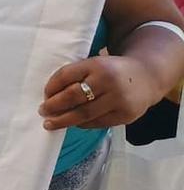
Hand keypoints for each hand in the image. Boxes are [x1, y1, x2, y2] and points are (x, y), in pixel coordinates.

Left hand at [40, 55, 162, 129]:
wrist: (147, 77)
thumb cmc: (112, 71)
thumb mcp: (95, 64)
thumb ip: (77, 75)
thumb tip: (50, 95)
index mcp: (96, 65)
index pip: (66, 76)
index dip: (51, 87)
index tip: (43, 95)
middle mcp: (107, 82)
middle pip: (73, 97)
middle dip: (54, 106)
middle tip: (42, 111)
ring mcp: (118, 100)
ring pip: (84, 114)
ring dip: (64, 120)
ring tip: (50, 123)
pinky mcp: (125, 115)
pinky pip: (97, 123)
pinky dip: (82, 124)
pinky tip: (72, 124)